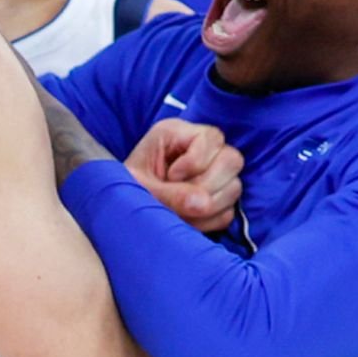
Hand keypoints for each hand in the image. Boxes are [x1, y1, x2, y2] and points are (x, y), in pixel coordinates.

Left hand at [125, 119, 241, 231]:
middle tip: (182, 199)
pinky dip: (210, 221)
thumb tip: (203, 203)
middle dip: (208, 184)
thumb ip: (170, 194)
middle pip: (232, 159)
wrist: (122, 212)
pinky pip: (229, 211)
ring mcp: (212, 175)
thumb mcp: (141, 189)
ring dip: (210, 206)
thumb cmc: (125, 192)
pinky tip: (187, 222)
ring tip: (180, 213)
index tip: (170, 177)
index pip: (211, 138)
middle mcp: (200, 150)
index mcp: (177, 134)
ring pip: (235, 186)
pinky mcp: (215, 199)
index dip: (196, 161)